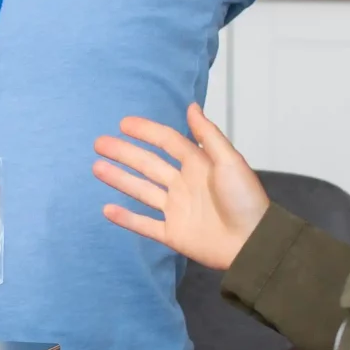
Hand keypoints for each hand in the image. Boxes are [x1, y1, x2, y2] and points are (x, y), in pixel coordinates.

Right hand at [95, 104, 269, 271]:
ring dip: (119, 179)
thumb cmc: (246, 201)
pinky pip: (144, 224)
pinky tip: (106, 209)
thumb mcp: (230, 162)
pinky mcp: (173, 234)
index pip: (168, 142)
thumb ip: (208, 135)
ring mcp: (177, 209)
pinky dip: (126, 218)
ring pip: (141, 191)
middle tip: (99, 143)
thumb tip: (191, 106)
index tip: (124, 123)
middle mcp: (184, 185)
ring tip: (97, 167)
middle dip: (124, 153)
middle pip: (148, 164)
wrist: (253, 243)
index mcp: (198, 165)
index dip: (147, 131)